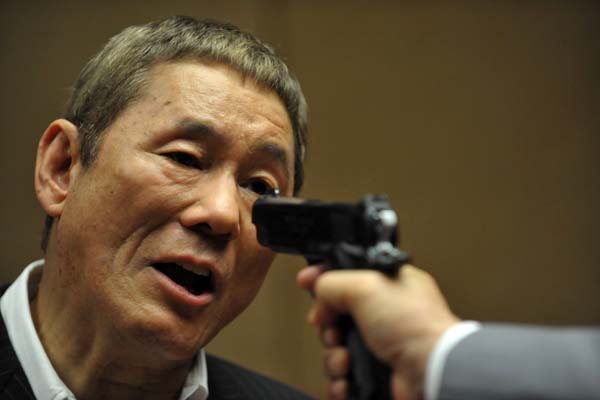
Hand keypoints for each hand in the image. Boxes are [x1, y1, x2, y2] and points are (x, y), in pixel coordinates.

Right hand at [297, 265, 459, 399]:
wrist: (430, 371)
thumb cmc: (415, 326)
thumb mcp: (366, 285)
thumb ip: (333, 281)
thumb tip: (318, 291)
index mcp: (388, 284)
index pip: (346, 275)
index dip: (323, 278)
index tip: (306, 281)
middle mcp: (384, 314)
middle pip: (335, 316)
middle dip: (328, 328)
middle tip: (336, 331)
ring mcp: (381, 345)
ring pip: (336, 348)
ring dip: (334, 358)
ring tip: (347, 361)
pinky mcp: (376, 372)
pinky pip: (343, 376)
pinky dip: (340, 381)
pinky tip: (347, 379)